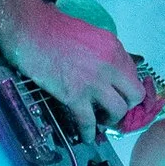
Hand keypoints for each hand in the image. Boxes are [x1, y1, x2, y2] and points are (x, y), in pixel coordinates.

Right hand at [0, 4, 147, 132]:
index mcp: (114, 48)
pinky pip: (88, 121)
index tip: (120, 94)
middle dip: (128, 105)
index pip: (135, 75)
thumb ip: (105, 53)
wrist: (29, 29)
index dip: (128, 87)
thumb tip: (111, 71)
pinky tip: (87, 137)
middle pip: (135, 96)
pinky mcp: (74, 96)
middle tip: (115, 108)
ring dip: (111, 119)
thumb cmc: (54, 28)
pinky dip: (89, 133)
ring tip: (101, 120)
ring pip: (118, 110)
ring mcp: (93, 82)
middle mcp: (110, 66)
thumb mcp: (91, 35)